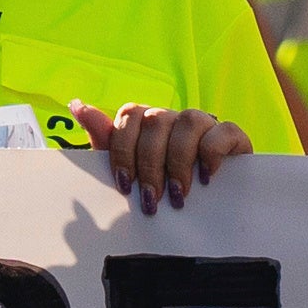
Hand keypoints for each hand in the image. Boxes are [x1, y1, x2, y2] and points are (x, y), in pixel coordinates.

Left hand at [70, 102, 249, 209]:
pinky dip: (212, 153)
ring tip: (178, 195)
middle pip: (156, 121)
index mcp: (147, 121)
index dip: (123, 149)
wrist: (211, 203)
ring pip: (188, 122)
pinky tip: (206, 178)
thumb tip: (76, 104)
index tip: (124, 185)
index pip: (129, 115)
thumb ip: (105, 140)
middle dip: (149, 165)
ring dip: (178, 162)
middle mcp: (173, 117)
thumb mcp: (130, 168)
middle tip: (151, 201)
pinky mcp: (231, 135)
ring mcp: (204, 123)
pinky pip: (222, 131)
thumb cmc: (163, 183)